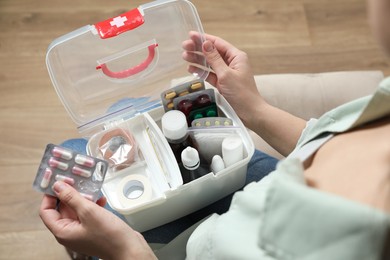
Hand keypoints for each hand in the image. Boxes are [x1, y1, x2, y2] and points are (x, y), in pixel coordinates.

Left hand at [39, 181, 155, 259]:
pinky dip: (92, 205)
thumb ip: (71, 198)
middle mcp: (70, 232)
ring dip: (82, 198)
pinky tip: (101, 199)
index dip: (49, 196)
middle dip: (68, 194)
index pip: (46, 211)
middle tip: (75, 179)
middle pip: (61, 209)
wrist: (129, 249)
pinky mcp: (93, 229)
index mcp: (63, 231)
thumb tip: (57, 186)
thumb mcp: (88, 212)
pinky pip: (87, 214)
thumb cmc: (109, 236)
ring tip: (90, 187)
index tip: (56, 181)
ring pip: (76, 210)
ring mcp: (82, 231)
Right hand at [183, 32, 306, 155]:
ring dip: (197, 59)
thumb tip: (205, 44)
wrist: (249, 113)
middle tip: (184, 46)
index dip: (204, 38)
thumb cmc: (242, 93)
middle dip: (198, 49)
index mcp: (236, 57)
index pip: (218, 43)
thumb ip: (214, 59)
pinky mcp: (222, 83)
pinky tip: (191, 68)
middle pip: (212, 52)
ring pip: (209, 63)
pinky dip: (201, 71)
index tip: (191, 35)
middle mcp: (232, 63)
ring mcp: (226, 73)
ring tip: (184, 56)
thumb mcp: (226, 74)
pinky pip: (210, 74)